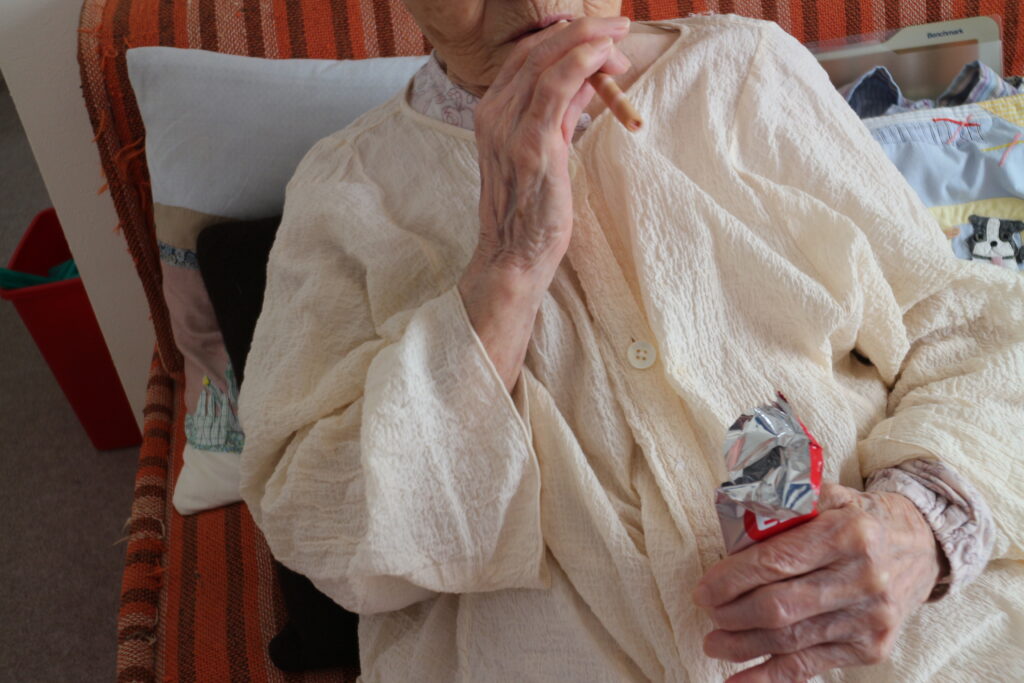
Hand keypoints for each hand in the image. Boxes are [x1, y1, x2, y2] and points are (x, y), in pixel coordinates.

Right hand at [469, 16, 630, 279]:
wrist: (513, 256)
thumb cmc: (531, 210)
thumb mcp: (546, 150)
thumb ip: (562, 112)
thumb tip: (589, 80)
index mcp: (492, 113)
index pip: (526, 55)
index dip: (564, 36)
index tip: (599, 34)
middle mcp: (494, 114)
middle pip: (535, 49)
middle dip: (581, 30)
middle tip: (618, 26)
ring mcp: (508, 128)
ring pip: (544, 60)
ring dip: (586, 39)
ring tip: (619, 35)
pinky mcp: (530, 146)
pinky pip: (553, 88)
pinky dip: (580, 63)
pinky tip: (604, 57)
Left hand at [694, 483, 942, 681]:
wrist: (920, 545)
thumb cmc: (858, 517)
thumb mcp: (826, 495)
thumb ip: (782, 508)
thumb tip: (732, 530)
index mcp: (848, 533)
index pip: (775, 562)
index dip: (730, 580)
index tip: (702, 590)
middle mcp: (863, 578)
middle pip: (779, 607)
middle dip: (731, 614)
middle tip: (707, 612)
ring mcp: (870, 618)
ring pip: (790, 640)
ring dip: (742, 646)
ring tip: (713, 643)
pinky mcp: (872, 647)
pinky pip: (810, 666)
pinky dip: (770, 676)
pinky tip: (738, 679)